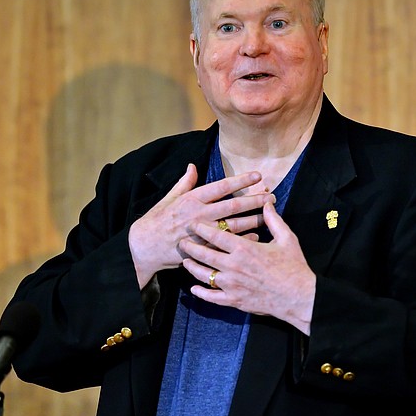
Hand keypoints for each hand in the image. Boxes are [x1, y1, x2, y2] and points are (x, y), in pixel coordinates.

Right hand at [128, 164, 275, 287]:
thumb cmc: (157, 220)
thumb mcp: (170, 198)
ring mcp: (202, 232)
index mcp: (192, 199)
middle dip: (254, 200)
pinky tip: (256, 236)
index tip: (258, 176)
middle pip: (233, 205)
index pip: (222, 186)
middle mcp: (199, 214)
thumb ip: (185, 183)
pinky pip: (228, 244)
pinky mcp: (202, 249)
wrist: (144, 246)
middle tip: (271, 196)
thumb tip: (193, 166)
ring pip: (234, 225)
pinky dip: (242, 240)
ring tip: (268, 215)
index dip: (241, 180)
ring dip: (253, 220)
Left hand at [180, 202, 315, 334]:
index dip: (201, 228)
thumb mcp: (286, 238)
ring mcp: (232, 285)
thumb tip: (267, 203)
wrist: (298, 297)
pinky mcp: (234, 300)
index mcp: (245, 248)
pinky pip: (212, 297)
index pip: (216, 235)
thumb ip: (273, 219)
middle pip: (204, 254)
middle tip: (182, 241)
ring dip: (192, 267)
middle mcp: (234, 266)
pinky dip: (201, 293)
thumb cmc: (293, 266)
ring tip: (185, 261)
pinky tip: (194, 288)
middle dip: (191, 246)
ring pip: (204, 275)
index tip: (193, 223)